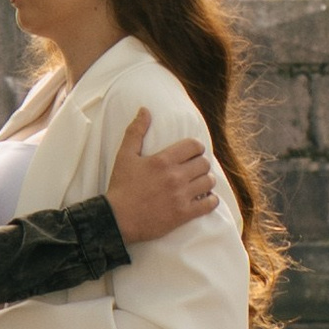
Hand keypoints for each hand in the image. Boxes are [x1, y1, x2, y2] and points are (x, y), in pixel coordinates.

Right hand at [106, 107, 216, 245]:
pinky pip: (208, 205)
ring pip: (209, 182)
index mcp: (163, 160)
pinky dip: (211, 201)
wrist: (117, 219)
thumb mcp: (125, 155)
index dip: (196, 147)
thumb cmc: (121, 186)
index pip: (194, 146)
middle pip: (204, 163)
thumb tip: (145, 110)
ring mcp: (181, 196)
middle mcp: (175, 177)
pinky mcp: (183, 214)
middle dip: (201, 164)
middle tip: (196, 168)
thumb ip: (136, 131)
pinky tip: (205, 199)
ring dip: (207, 181)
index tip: (193, 152)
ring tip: (200, 183)